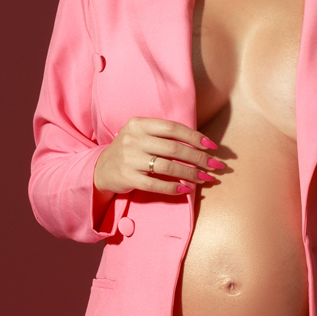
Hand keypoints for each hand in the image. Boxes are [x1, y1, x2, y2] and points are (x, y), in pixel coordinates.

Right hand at [94, 118, 225, 200]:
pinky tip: (186, 190)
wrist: (101, 168)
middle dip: (198, 158)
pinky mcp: (127, 178)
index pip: (173, 128)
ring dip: (191, 174)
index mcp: (139, 124)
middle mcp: (133, 139)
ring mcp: (129, 159)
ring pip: (167, 167)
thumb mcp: (141, 135)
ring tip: (205, 179)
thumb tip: (200, 144)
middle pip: (174, 149)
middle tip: (215, 165)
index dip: (195, 137)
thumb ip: (164, 136)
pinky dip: (173, 188)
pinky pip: (155, 184)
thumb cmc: (130, 151)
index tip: (212, 146)